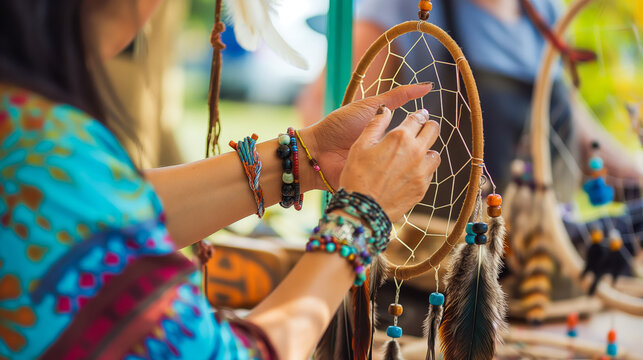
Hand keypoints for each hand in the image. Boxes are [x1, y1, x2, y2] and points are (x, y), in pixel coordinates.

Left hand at [298, 83, 433, 189]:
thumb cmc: (340, 125)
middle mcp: (385, 153)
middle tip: (421, 147)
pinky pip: (390, 187)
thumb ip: (398, 97)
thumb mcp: (372, 106)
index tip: (432, 128)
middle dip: (416, 152)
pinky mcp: (372, 183)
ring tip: (414, 162)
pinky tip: (403, 178)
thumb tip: (428, 86)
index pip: (412, 134)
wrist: (317, 150)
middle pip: (411, 155)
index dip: (421, 132)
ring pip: (405, 172)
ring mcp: (379, 169)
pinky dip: (397, 184)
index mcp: (387, 135)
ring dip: (409, 168)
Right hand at [339, 106, 440, 220]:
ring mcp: (422, 171)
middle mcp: (416, 152)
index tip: (420, 114)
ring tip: (417, 153)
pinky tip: (412, 172)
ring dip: (428, 150)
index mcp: (400, 137)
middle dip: (429, 126)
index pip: (417, 118)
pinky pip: (430, 173)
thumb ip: (375, 124)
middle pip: (433, 130)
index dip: (419, 114)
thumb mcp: (360, 145)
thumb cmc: (356, 175)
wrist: (363, 209)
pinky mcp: (422, 188)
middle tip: (422, 128)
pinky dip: (424, 169)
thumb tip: (385, 109)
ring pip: (435, 154)